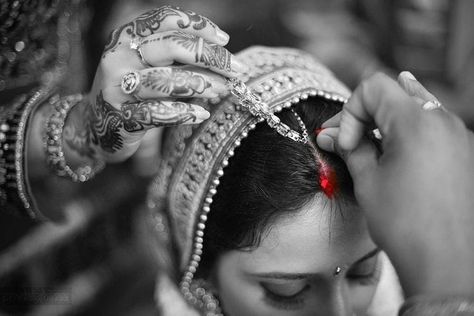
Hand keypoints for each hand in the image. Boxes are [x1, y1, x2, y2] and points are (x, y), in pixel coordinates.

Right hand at [64, 5, 246, 162]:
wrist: (94, 125)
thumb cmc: (131, 90)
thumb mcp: (147, 64)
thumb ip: (176, 56)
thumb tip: (224, 58)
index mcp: (126, 37)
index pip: (165, 20)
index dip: (198, 26)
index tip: (225, 40)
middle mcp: (119, 58)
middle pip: (171, 47)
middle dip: (210, 57)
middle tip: (236, 70)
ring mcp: (117, 88)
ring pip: (166, 81)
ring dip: (201, 85)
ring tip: (222, 90)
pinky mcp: (121, 118)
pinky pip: (159, 113)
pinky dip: (185, 113)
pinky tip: (202, 114)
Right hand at [317, 72, 473, 297]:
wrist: (448, 262)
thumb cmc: (406, 224)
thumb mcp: (367, 181)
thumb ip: (349, 149)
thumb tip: (330, 135)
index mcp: (416, 121)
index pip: (373, 87)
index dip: (350, 112)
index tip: (346, 143)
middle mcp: (443, 120)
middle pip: (394, 94)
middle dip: (365, 115)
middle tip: (347, 143)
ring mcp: (459, 136)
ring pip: (415, 108)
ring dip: (386, 124)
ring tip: (370, 152)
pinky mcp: (465, 152)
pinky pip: (432, 127)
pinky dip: (408, 134)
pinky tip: (395, 159)